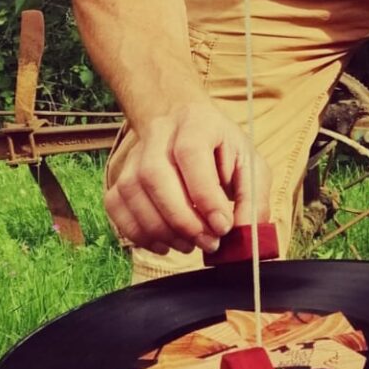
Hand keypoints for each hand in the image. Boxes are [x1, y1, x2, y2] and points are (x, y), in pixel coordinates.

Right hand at [105, 100, 270, 253]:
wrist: (182, 123)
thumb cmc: (220, 148)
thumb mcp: (249, 164)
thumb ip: (253, 199)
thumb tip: (245, 235)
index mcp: (196, 124)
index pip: (191, 154)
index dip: (206, 195)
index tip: (222, 226)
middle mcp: (158, 135)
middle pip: (155, 175)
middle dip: (182, 219)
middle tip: (208, 242)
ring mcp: (134, 155)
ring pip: (132, 192)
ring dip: (160, 229)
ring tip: (189, 245)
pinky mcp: (121, 176)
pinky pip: (116, 206)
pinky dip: (137, 232)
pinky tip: (163, 243)